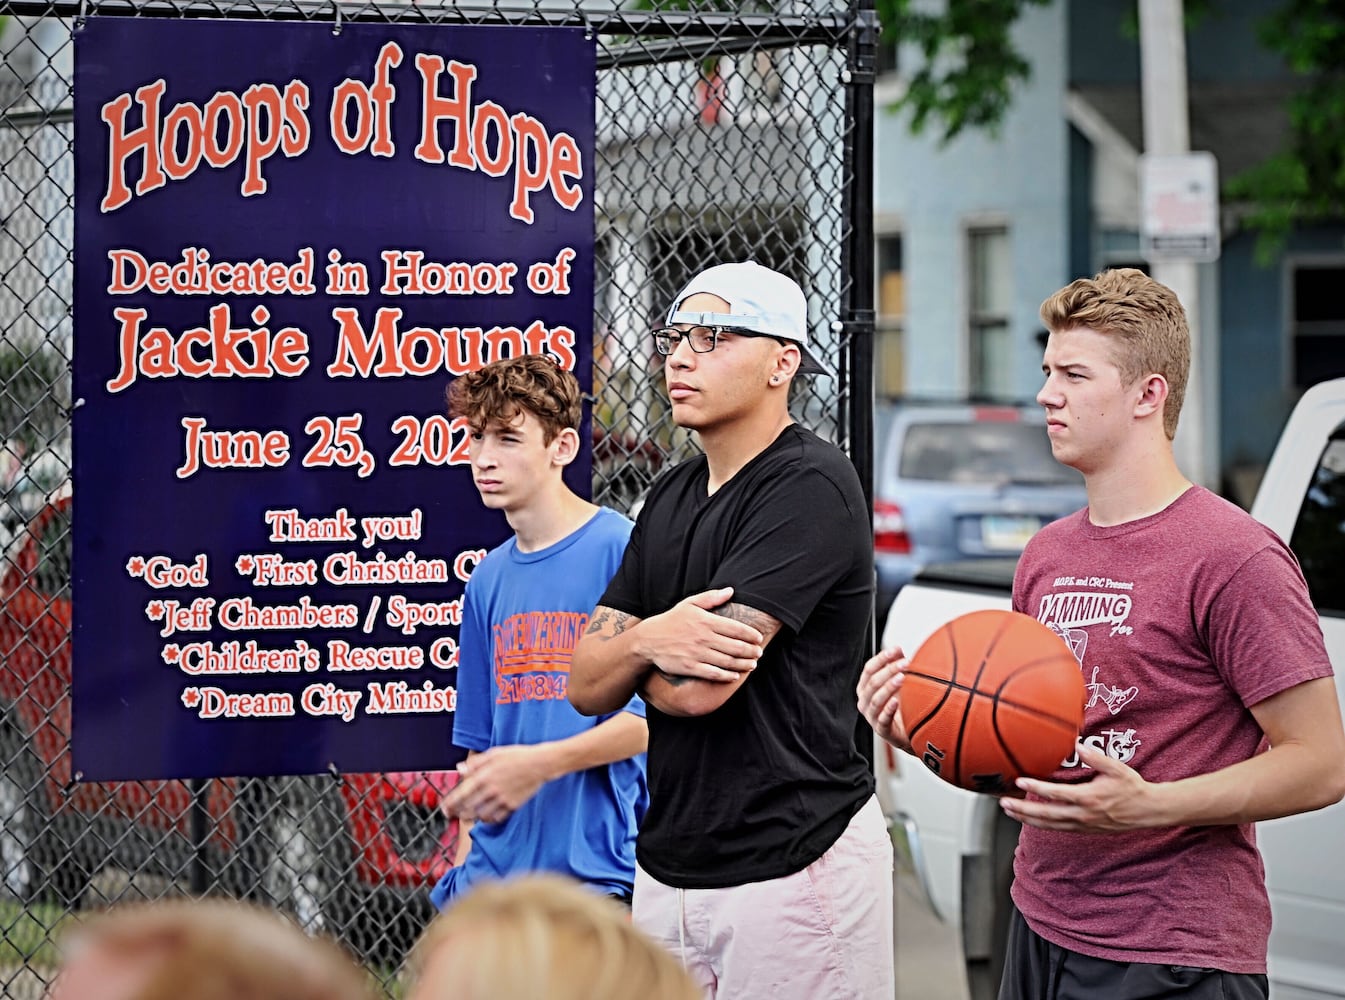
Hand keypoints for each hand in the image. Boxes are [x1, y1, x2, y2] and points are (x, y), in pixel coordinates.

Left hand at [440, 745, 553, 823]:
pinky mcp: (513, 805)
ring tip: (468, 816)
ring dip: (472, 817)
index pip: (461, 793)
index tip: (444, 808)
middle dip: (457, 812)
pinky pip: (497, 818)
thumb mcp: (494, 753)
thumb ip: (475, 763)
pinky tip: (486, 817)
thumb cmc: (517, 755)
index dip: (450, 803)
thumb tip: (459, 769)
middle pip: (469, 807)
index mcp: (484, 776)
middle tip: (452, 815)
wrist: (540, 764)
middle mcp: (491, 790)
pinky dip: (489, 819)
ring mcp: (502, 799)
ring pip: (481, 815)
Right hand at [641, 587, 764, 682]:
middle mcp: (703, 637)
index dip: (751, 634)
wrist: (648, 640)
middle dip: (751, 651)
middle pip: (735, 646)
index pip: (736, 628)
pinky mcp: (690, 667)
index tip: (759, 638)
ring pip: (727, 661)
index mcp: (705, 621)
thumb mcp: (689, 604)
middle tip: (759, 653)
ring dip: (743, 664)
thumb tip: (731, 590)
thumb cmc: (671, 620)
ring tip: (752, 665)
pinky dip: (726, 676)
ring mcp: (697, 653)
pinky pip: (713, 673)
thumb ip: (711, 598)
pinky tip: (734, 676)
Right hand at [858, 646, 910, 752]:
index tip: (895, 650)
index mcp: (865, 688)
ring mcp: (871, 716)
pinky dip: (888, 709)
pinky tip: (896, 701)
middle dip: (889, 670)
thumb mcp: (897, 683)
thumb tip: (897, 649)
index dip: (881, 658)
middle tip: (905, 663)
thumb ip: (894, 666)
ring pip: (876, 699)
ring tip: (902, 678)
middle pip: (873, 682)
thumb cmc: (901, 706)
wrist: (908, 732)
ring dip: (889, 687)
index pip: (869, 669)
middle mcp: (865, 701)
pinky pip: (882, 719)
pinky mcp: (881, 730)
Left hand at [1001, 742, 1155, 831]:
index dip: (1036, 787)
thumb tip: (1077, 745)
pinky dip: (1041, 824)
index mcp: (1089, 798)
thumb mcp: (1116, 768)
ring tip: (1010, 812)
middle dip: (1023, 809)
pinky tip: (1030, 820)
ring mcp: (1084, 825)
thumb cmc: (1132, 787)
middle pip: (1046, 814)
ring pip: (1050, 825)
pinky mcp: (1085, 830)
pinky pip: (1058, 829)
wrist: (1149, 811)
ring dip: (1027, 819)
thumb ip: (1095, 757)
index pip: (1056, 794)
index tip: (1019, 780)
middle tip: (1004, 803)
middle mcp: (1083, 814)